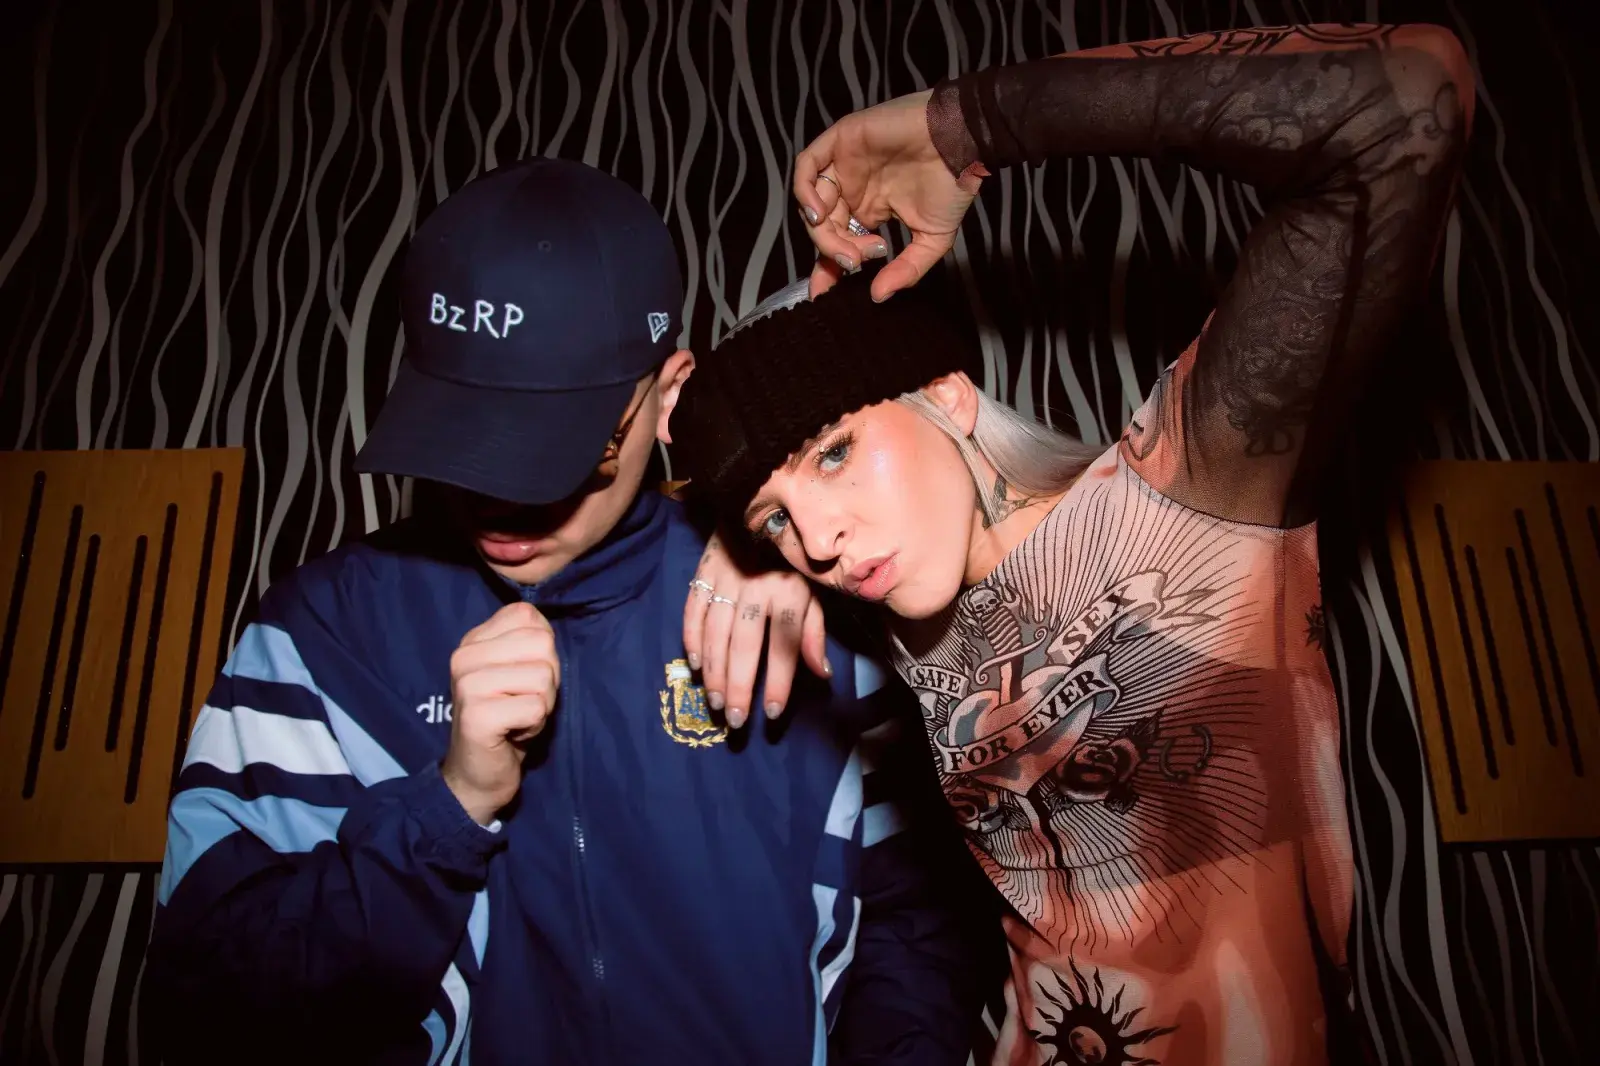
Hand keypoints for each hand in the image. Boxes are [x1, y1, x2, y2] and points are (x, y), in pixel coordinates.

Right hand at [442, 602, 559, 824]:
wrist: (478, 774)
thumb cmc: (507, 719)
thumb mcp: (517, 671)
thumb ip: (529, 644)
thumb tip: (547, 631)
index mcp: (473, 640)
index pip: (528, 616)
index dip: (541, 649)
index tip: (523, 677)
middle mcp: (464, 656)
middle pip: (542, 644)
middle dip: (547, 678)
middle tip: (523, 701)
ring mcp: (467, 685)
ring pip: (543, 676)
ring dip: (542, 704)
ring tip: (516, 717)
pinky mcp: (477, 715)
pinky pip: (536, 707)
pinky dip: (535, 725)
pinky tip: (513, 733)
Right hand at [684, 534, 829, 728]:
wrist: (759, 503)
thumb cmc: (791, 557)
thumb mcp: (813, 590)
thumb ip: (814, 632)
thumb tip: (821, 674)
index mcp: (788, 593)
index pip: (783, 646)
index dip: (778, 682)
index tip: (771, 713)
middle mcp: (756, 589)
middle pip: (745, 646)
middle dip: (739, 686)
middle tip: (734, 720)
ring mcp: (726, 580)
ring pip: (716, 634)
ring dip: (714, 672)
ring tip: (715, 702)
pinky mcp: (703, 572)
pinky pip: (693, 611)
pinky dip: (691, 639)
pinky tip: (694, 665)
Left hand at [793, 89, 981, 300]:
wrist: (961, 140)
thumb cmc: (952, 184)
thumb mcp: (933, 239)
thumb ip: (906, 269)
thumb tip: (879, 295)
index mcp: (870, 210)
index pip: (838, 242)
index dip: (827, 268)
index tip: (824, 294)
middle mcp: (852, 189)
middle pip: (823, 227)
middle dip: (833, 251)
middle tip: (855, 262)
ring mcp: (843, 165)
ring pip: (811, 202)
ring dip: (821, 230)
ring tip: (845, 245)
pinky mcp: (839, 141)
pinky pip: (806, 167)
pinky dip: (804, 192)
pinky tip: (819, 214)